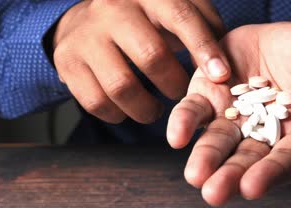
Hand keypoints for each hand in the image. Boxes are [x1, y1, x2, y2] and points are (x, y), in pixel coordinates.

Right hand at [53, 0, 229, 123]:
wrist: (84, 21)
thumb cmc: (143, 20)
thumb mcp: (174, 11)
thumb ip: (204, 27)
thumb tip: (223, 63)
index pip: (181, 17)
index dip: (204, 48)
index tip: (222, 77)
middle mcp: (113, 9)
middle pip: (151, 56)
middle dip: (175, 84)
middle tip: (181, 93)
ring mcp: (86, 36)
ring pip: (122, 85)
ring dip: (147, 108)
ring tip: (156, 108)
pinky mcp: (68, 62)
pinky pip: (96, 102)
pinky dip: (118, 114)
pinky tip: (129, 108)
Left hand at [167, 23, 290, 205]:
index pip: (285, 159)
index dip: (270, 173)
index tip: (253, 187)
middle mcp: (262, 134)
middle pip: (246, 159)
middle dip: (230, 176)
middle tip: (214, 193)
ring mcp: (233, 115)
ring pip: (218, 140)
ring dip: (205, 158)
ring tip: (195, 175)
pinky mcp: (210, 94)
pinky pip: (195, 110)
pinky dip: (185, 122)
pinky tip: (177, 136)